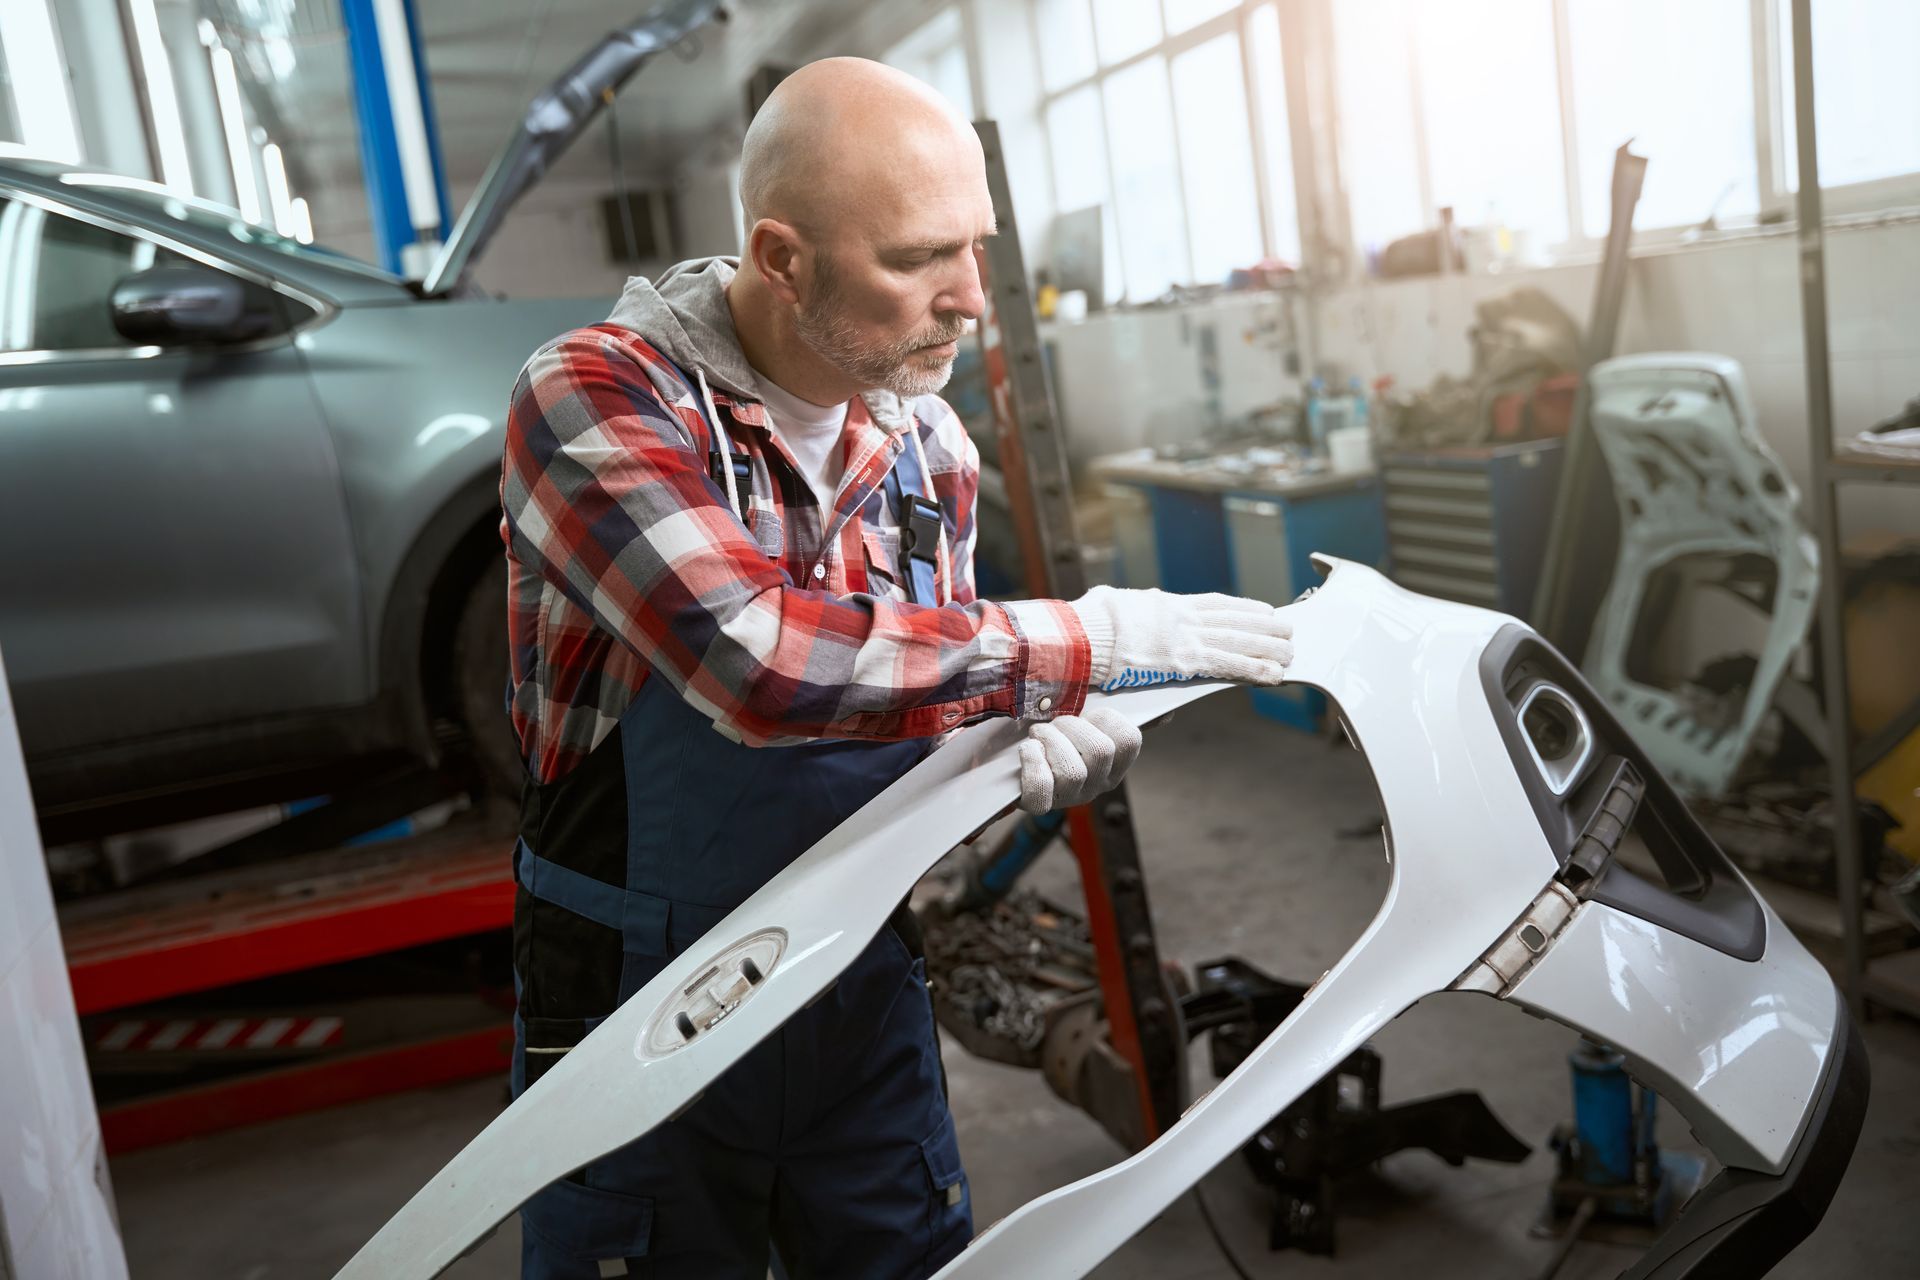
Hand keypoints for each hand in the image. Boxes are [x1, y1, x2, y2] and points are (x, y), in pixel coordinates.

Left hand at [1017, 706, 1141, 813]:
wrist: (1014, 768)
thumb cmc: (1052, 737)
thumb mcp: (1079, 722)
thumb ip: (1098, 709)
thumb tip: (1149, 697)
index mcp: (1114, 763)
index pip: (1129, 740)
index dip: (1106, 719)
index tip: (1086, 716)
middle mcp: (1097, 783)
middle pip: (1101, 751)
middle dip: (1071, 726)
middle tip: (1054, 725)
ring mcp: (1071, 797)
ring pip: (1073, 771)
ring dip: (1050, 740)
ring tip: (1038, 735)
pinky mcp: (1042, 804)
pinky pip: (1041, 787)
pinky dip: (1032, 762)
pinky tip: (1028, 749)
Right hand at [1069, 586, 1292, 691]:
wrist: (1082, 635)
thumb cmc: (1088, 622)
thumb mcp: (1110, 602)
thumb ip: (1126, 607)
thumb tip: (1116, 602)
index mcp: (1167, 603)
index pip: (1215, 604)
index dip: (1242, 608)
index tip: (1261, 610)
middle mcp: (1183, 618)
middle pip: (1234, 620)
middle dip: (1263, 627)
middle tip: (1286, 630)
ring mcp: (1186, 639)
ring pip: (1239, 641)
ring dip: (1268, 648)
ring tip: (1289, 652)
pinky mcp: (1184, 663)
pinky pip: (1229, 666)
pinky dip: (1255, 670)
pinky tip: (1274, 675)